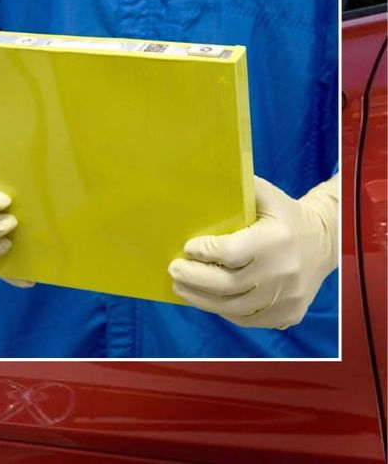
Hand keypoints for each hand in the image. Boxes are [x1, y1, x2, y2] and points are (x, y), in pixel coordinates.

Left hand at [168, 174, 338, 328]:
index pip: (229, 253)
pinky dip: (223, 311)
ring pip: (234, 308)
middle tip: (174, 270)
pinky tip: (208, 300)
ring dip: (201, 300)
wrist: (326, 241)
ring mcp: (288, 297)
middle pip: (227, 285)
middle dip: (193, 279)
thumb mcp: (265, 195)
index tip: (187, 248)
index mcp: (277, 239)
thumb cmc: (284, 215)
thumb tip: (194, 181)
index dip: (203, 252)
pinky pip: (248, 319)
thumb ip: (235, 188)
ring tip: (181, 288)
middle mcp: (284, 271)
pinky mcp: (289, 314)